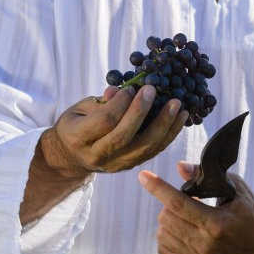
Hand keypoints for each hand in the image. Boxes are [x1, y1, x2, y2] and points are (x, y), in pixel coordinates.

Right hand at [41, 84, 188, 177]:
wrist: (72, 156)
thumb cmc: (77, 124)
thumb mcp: (80, 109)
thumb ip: (100, 102)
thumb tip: (120, 90)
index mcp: (79, 138)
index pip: (105, 121)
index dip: (121, 103)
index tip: (131, 88)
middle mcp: (98, 155)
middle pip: (125, 136)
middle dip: (142, 111)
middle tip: (153, 89)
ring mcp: (116, 164)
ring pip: (144, 147)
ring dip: (165, 125)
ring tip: (178, 105)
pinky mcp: (130, 166)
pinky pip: (153, 151)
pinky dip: (169, 134)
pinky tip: (180, 118)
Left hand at [139, 163, 253, 253]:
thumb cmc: (251, 211)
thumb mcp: (235, 188)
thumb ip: (205, 177)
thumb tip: (180, 167)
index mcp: (217, 224)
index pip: (178, 204)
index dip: (158, 188)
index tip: (143, 176)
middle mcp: (205, 244)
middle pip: (167, 217)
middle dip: (170, 203)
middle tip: (188, 199)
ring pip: (163, 233)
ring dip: (168, 218)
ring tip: (188, 214)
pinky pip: (164, 248)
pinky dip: (167, 234)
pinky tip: (182, 228)